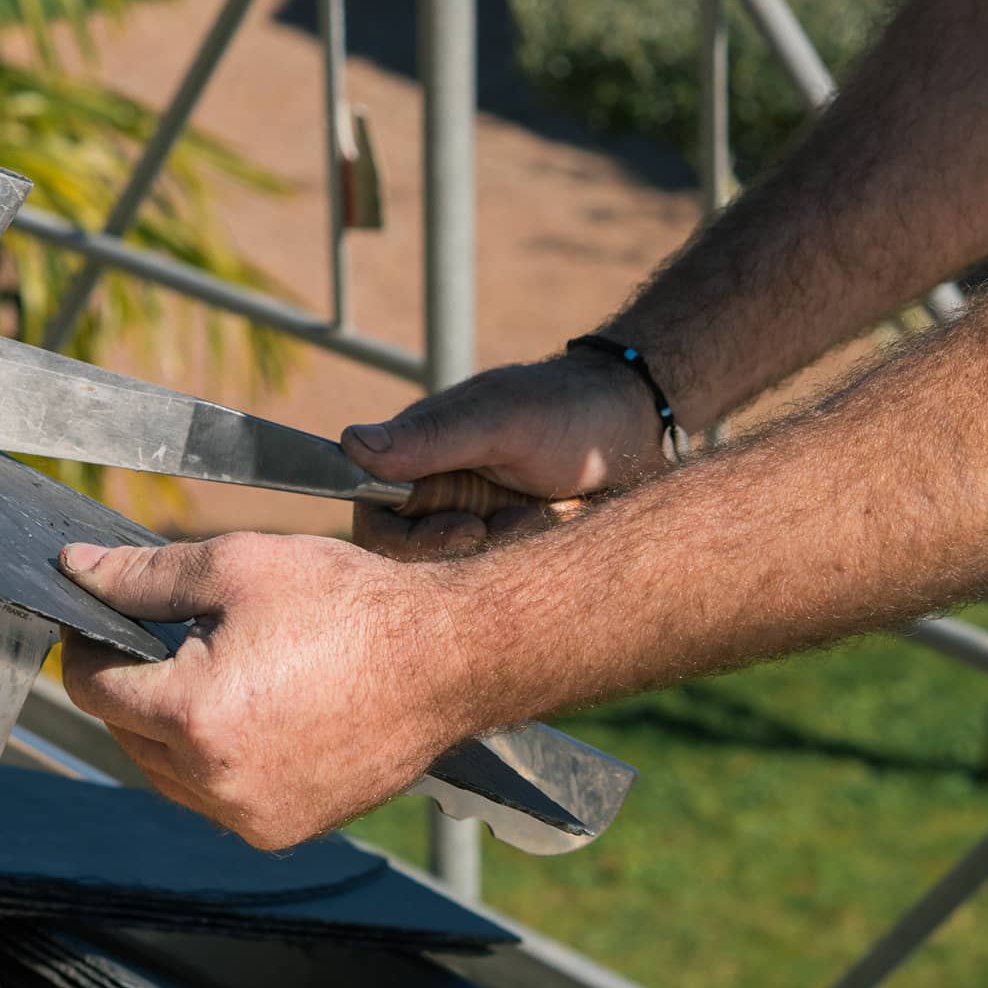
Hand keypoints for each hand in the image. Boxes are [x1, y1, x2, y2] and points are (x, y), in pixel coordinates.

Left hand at [55, 533, 475, 849]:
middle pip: (125, 734)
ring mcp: (253, 815)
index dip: (85, 647)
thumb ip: (143, 574)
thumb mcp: (237, 566)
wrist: (445, 658)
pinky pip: (218, 799)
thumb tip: (75, 568)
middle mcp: (216, 780)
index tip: (96, 623)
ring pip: (168, 774)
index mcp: (193, 713)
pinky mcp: (286, 829)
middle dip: (132, 685)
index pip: (92, 688)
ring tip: (211, 673)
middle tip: (162, 639)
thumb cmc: (348, 604)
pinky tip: (251, 712)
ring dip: (169, 728)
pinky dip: (216, 761)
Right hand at [342, 347, 665, 556]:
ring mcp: (469, 519)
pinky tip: (551, 524)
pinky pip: (493, 577)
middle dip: (466, 552)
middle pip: (412, 558)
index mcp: (415, 457)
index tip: (467, 530)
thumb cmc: (567, 410)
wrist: (636, 426)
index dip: (408, 541)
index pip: (373, 519)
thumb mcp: (501, 421)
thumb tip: (351, 445)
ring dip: (501, 552)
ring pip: (456, 573)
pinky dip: (523, 558)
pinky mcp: (503, 543)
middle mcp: (434, 493)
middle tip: (517, 523)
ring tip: (539, 515)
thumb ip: (430, 437)